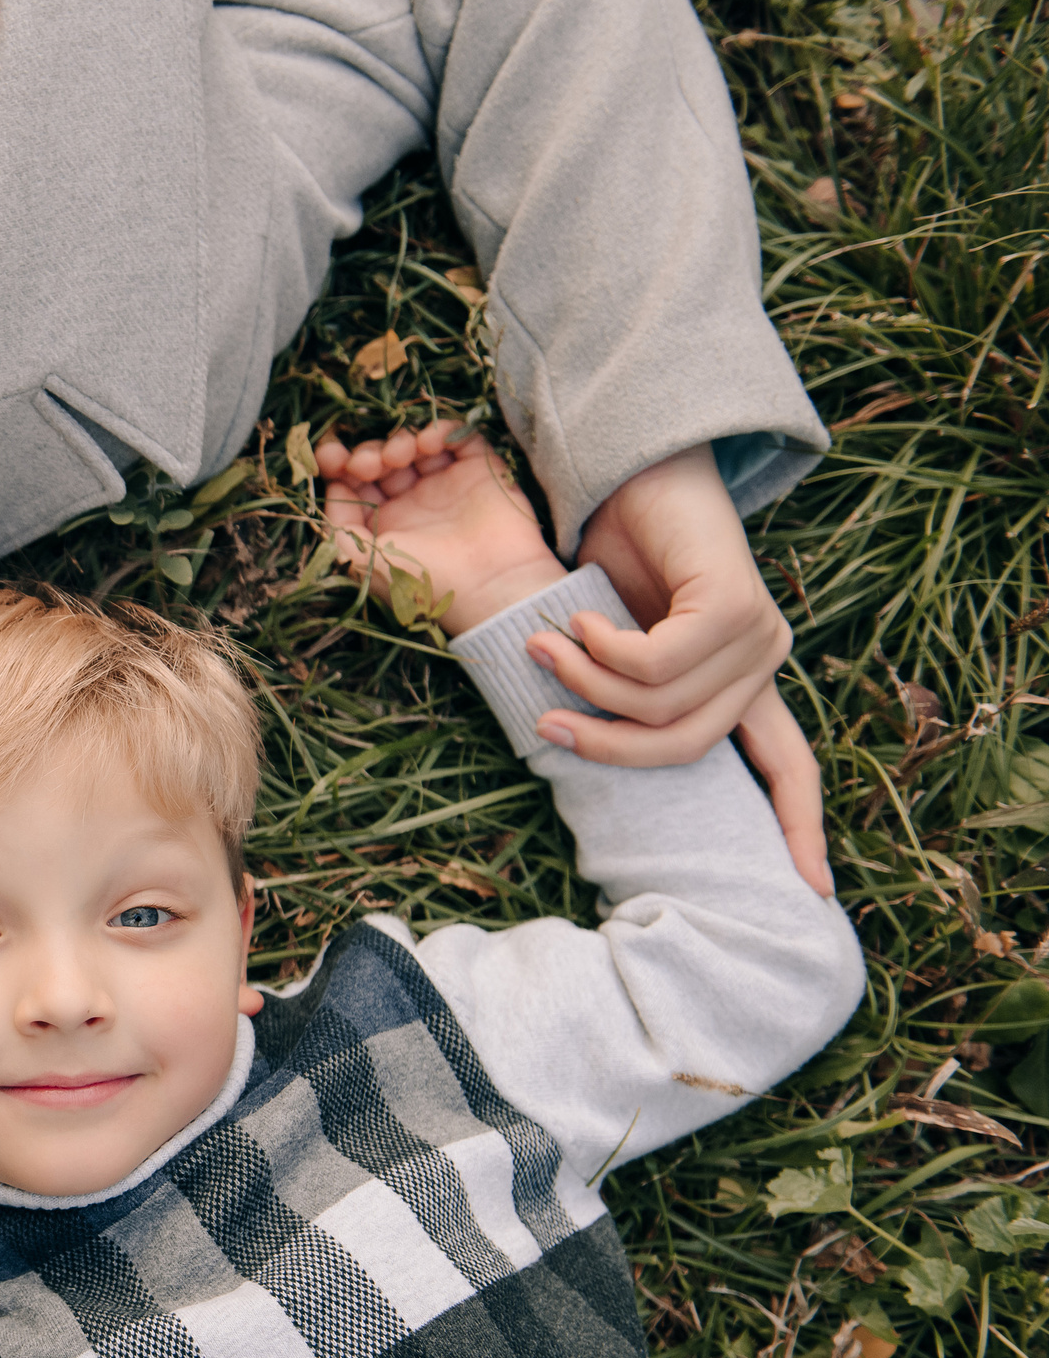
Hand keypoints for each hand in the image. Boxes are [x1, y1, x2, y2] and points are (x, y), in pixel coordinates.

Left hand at [317, 420, 568, 636]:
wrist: (490, 588)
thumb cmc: (421, 581)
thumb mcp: (361, 560)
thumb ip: (337, 525)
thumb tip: (332, 488)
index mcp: (384, 525)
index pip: (355, 484)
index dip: (339, 465)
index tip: (330, 455)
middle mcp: (413, 504)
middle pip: (381, 461)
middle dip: (368, 453)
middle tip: (368, 463)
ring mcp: (447, 485)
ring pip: (416, 445)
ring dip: (401, 441)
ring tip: (400, 455)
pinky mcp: (480, 471)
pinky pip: (459, 438)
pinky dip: (442, 431)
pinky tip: (429, 443)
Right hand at [560, 446, 827, 895]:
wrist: (638, 467)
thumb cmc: (617, 552)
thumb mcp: (613, 642)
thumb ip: (619, 694)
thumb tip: (574, 745)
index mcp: (745, 683)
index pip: (789, 765)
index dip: (799, 826)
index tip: (813, 890)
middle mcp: (765, 663)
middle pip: (683, 747)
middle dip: (603, 744)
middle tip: (543, 718)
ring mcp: (759, 632)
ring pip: (661, 705)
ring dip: (584, 682)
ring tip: (547, 643)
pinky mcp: (737, 602)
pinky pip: (656, 662)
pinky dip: (601, 648)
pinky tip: (580, 614)